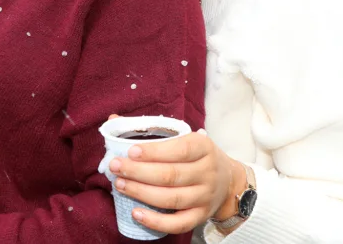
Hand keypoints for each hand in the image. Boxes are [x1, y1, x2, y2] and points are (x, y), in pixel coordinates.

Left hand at [107, 130, 246, 233]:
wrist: (228, 181)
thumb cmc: (197, 155)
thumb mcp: (185, 137)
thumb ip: (152, 130)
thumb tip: (113, 119)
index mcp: (203, 147)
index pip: (179, 150)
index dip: (154, 152)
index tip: (131, 151)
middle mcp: (207, 172)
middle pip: (171, 175)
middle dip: (139, 171)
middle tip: (116, 167)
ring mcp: (205, 196)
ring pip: (171, 198)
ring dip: (142, 192)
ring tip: (120, 184)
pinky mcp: (200, 216)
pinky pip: (178, 223)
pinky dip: (156, 221)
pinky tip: (136, 213)